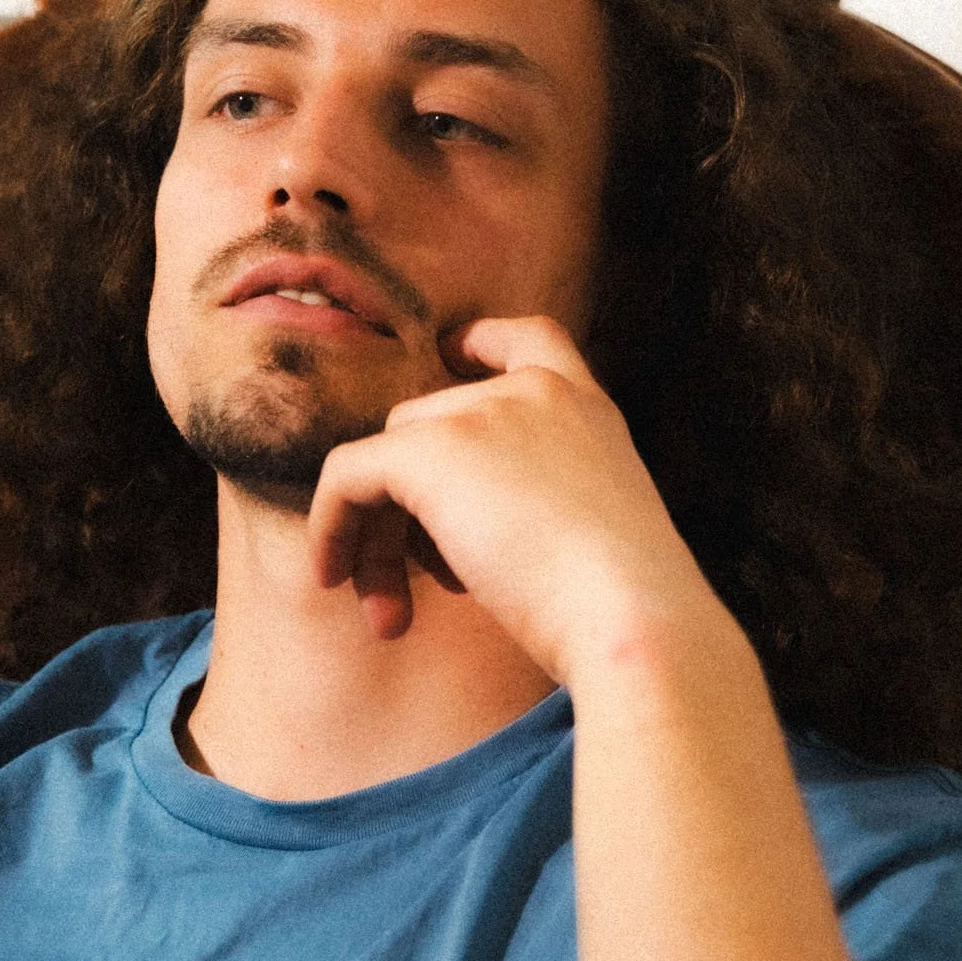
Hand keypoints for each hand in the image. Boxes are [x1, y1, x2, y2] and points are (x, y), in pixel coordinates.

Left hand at [307, 316, 719, 683]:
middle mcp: (534, 392)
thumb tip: (456, 530)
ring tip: (390, 617)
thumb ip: (537, 502)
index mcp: (585, 410)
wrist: (630, 620)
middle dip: (411, 511)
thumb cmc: (621, 612)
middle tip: (414, 594)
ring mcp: (481, 411)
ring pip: (389, 460)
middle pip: (431, 426)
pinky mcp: (431, 448)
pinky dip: (332, 526)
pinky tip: (333, 578)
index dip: (482, 344)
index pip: (531, 340)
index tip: (449, 356)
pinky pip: (348, 475)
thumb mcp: (592, 532)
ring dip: (380, 539)